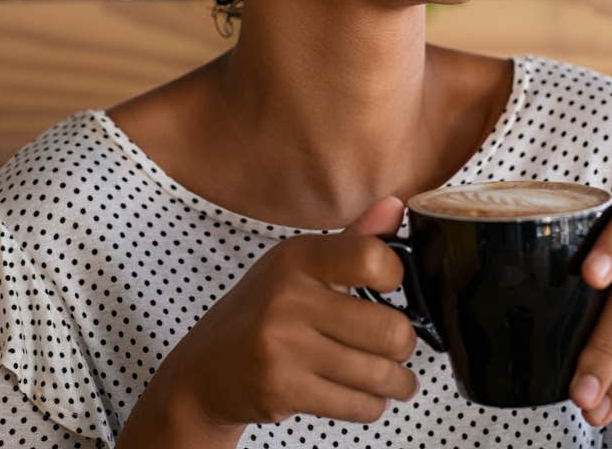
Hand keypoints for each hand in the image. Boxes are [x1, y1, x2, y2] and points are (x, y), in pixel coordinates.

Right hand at [157, 196, 418, 435]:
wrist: (206, 368)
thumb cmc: (264, 309)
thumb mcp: (300, 265)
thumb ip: (354, 239)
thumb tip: (397, 205)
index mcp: (298, 257)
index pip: (372, 258)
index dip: (396, 275)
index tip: (392, 289)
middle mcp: (289, 297)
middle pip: (387, 329)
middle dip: (405, 343)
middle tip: (400, 345)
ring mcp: (283, 346)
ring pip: (377, 374)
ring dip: (397, 382)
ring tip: (395, 378)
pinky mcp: (282, 390)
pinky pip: (357, 406)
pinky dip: (373, 405)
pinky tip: (368, 395)